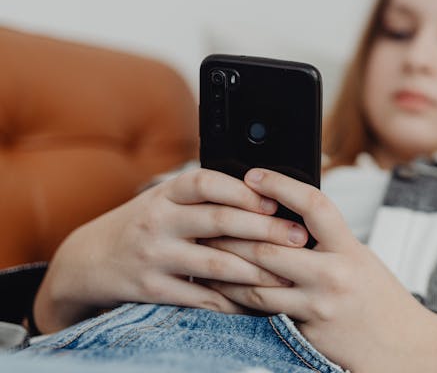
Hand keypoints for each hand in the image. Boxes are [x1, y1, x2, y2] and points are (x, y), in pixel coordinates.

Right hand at [33, 168, 309, 333]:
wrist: (90, 258)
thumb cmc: (146, 223)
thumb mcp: (167, 199)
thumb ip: (206, 195)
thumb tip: (268, 192)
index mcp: (167, 193)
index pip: (206, 182)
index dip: (242, 190)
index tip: (274, 201)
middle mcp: (159, 220)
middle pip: (219, 221)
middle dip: (264, 230)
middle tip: (298, 237)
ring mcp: (154, 255)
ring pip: (214, 264)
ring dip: (256, 270)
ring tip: (287, 273)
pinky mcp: (152, 289)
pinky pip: (200, 298)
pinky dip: (231, 301)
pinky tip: (256, 302)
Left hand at [202, 168, 436, 371]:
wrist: (403, 349)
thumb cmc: (381, 300)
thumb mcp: (362, 259)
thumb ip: (329, 241)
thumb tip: (289, 217)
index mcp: (351, 249)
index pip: (314, 205)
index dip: (281, 186)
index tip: (254, 174)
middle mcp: (334, 274)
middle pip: (271, 246)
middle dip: (235, 232)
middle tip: (210, 218)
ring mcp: (318, 305)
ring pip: (257, 281)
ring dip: (226, 266)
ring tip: (205, 252)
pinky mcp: (305, 330)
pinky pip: (262, 310)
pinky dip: (238, 296)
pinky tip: (221, 287)